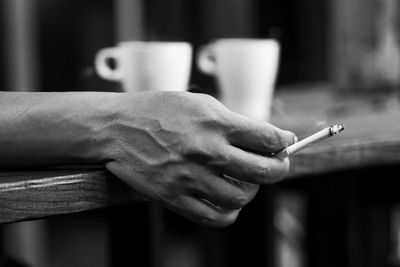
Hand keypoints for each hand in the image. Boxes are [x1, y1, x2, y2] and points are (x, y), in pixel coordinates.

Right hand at [103, 92, 295, 225]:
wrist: (117, 128)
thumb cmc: (157, 110)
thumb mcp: (198, 103)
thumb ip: (233, 121)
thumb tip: (266, 137)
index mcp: (215, 123)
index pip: (268, 137)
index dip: (284, 141)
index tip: (286, 143)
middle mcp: (207, 151)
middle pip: (263, 171)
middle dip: (280, 168)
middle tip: (277, 164)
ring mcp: (191, 178)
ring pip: (242, 197)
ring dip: (251, 189)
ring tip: (244, 179)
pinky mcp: (176, 198)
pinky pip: (216, 217)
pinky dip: (229, 212)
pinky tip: (226, 199)